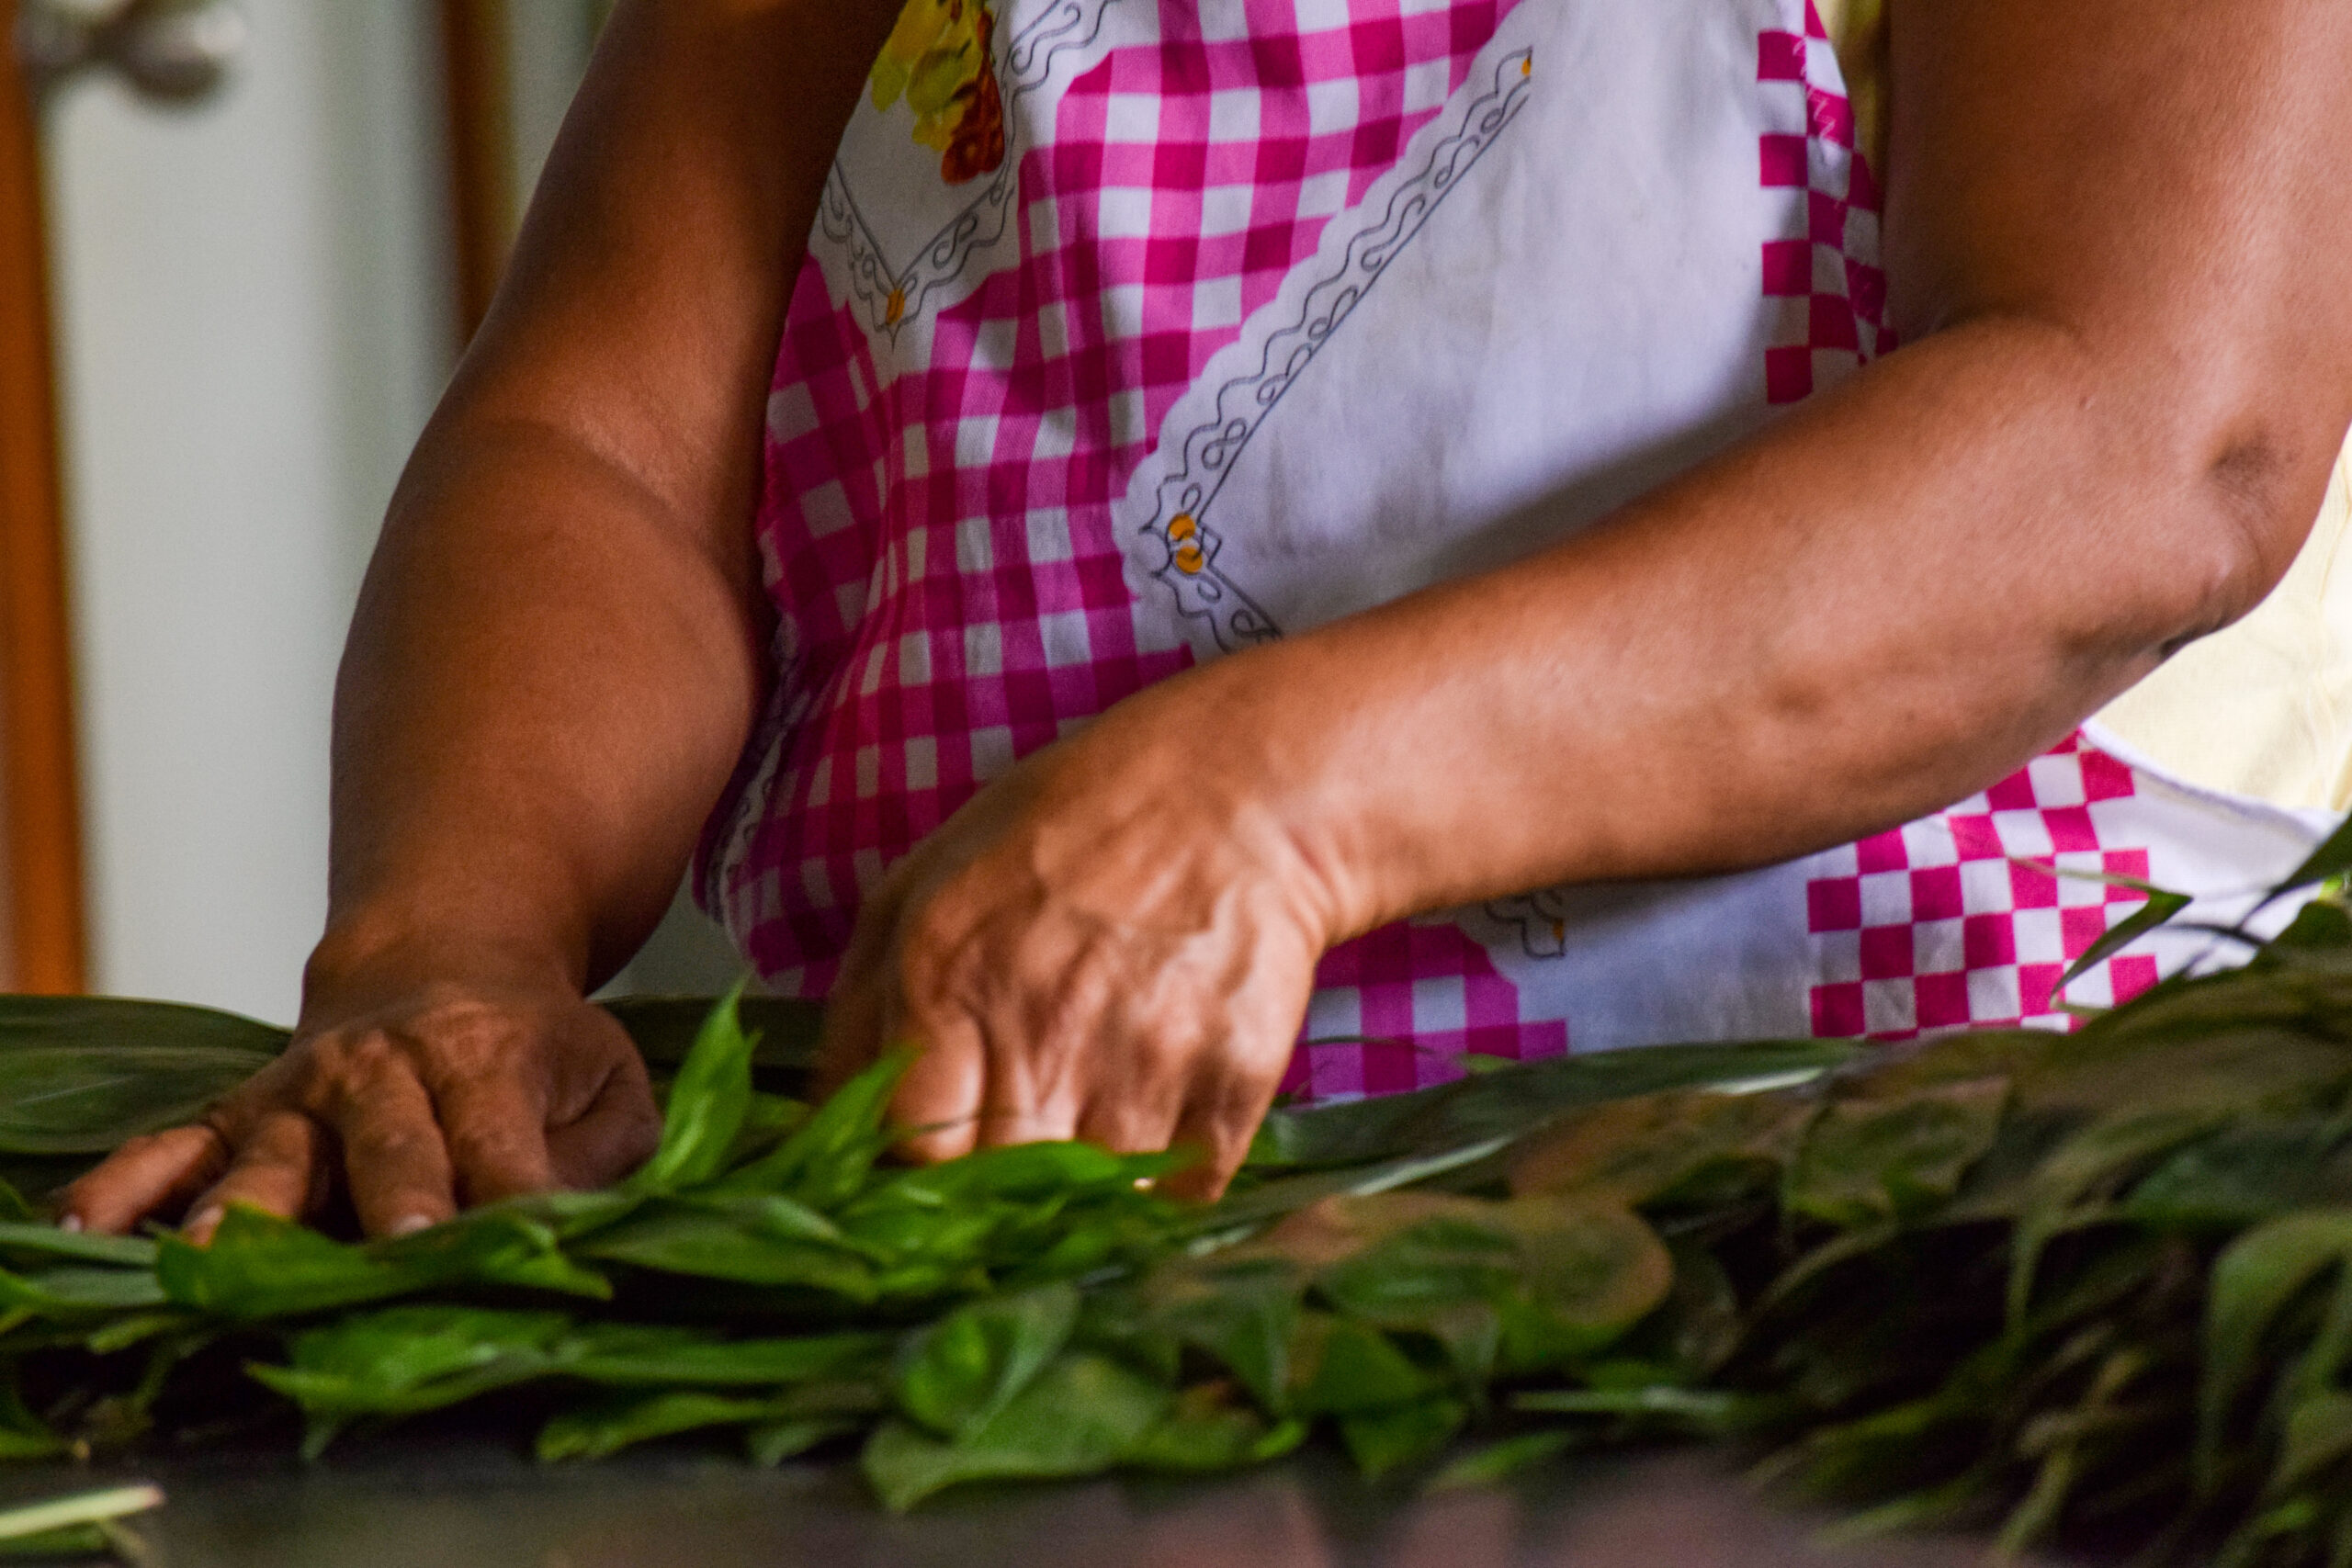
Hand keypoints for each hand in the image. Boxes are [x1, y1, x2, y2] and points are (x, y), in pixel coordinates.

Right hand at [61, 972, 661, 1239]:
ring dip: (245, 1208)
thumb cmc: (535, 1044)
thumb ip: (601, 1151)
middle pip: (386, 1145)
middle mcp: (383, 1072)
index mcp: (486, 1058)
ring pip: (270, 1158)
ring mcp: (300, 1097)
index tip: (517, 1247)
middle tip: (396, 1250)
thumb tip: (562, 1217)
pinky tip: (86, 1228)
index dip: (511, 1195)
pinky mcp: (238, 1116)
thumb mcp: (604, 1080)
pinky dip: (127, 1187)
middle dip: (392, 1199)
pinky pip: (170, 1151)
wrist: (441, 957)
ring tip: (217, 1255)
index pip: (501, 1142)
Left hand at [817, 687, 1339, 1200]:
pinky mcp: (1235, 1076)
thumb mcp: (923, 886)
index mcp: (947, 976)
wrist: (1236, 793)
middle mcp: (1044, 1025)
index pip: (906, 1150)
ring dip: (1078, 1200)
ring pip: (1090, 1207)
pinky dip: (1160, 1190)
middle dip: (991, 1197)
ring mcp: (1146, 1057)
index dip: (910, 1178)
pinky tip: (1149, 1132)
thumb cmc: (1064, 834)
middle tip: (1003, 1164)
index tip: (922, 1173)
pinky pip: (1182, 1195)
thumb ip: (857, 1016)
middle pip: (997, 1194)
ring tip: (1080, 1138)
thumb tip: (810, 1137)